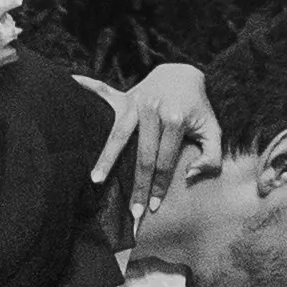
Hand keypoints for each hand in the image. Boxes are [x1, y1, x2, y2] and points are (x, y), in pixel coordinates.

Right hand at [91, 61, 223, 226]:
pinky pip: (103, 92)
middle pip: (141, 155)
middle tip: (131, 212)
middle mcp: (154, 110)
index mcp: (175, 120)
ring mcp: (137, 102)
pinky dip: (88, 88)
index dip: (160, 186)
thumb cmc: (198, 109)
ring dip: (106, 159)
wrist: (184, 74)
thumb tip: (189, 176)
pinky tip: (72, 84)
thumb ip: (211, 158)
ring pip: (117, 135)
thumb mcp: (213, 131)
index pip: (165, 161)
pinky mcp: (125, 96)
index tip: (154, 207)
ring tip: (95, 180)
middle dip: (136, 186)